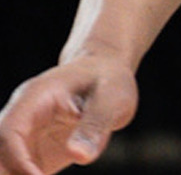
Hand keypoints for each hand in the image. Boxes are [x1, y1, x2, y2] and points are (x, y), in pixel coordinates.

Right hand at [0, 56, 137, 174]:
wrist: (105, 74)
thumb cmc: (109, 81)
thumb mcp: (112, 98)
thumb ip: (95, 125)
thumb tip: (80, 156)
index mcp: (34, 97)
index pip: (9, 132)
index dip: (18, 160)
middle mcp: (22, 117)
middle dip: (9, 171)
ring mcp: (25, 134)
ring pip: (4, 163)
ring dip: (16, 174)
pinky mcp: (33, 151)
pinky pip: (20, 170)